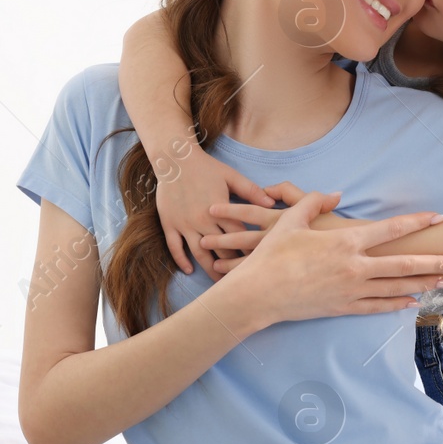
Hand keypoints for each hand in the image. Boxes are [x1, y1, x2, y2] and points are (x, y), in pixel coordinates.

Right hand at [156, 147, 274, 280]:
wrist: (174, 159)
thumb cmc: (206, 167)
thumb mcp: (231, 176)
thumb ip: (252, 191)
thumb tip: (272, 205)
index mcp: (220, 210)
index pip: (239, 236)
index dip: (251, 250)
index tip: (261, 263)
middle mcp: (202, 221)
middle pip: (221, 249)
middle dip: (234, 266)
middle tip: (245, 281)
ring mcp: (184, 224)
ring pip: (199, 253)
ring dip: (210, 269)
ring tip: (220, 284)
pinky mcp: (169, 224)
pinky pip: (175, 247)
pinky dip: (181, 261)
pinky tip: (190, 270)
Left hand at [194, 181, 360, 269]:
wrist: (359, 255)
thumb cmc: (335, 229)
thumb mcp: (314, 205)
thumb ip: (290, 192)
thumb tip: (268, 188)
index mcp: (283, 221)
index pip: (249, 212)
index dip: (229, 209)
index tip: (210, 208)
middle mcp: (279, 242)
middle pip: (241, 240)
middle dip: (219, 240)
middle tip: (199, 240)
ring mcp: (282, 263)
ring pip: (248, 263)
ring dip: (228, 264)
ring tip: (211, 266)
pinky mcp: (287, 279)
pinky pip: (261, 280)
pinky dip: (245, 282)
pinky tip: (234, 285)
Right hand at [221, 190, 442, 323]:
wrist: (257, 295)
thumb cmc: (271, 256)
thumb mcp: (291, 221)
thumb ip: (314, 202)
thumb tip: (335, 195)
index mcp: (345, 242)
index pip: (390, 230)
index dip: (416, 222)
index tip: (438, 217)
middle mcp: (355, 267)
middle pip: (405, 264)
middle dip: (437, 262)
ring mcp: (351, 291)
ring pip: (396, 287)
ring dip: (424, 283)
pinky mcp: (343, 308)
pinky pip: (377, 306)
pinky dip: (396, 303)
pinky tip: (412, 302)